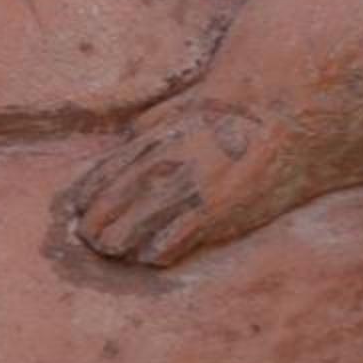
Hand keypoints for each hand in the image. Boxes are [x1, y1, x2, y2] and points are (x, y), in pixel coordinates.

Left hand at [65, 98, 302, 267]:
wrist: (283, 115)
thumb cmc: (233, 112)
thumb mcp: (181, 106)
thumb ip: (151, 124)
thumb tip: (128, 138)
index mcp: (151, 139)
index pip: (102, 176)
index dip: (87, 197)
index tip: (79, 210)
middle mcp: (162, 165)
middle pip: (110, 205)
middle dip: (95, 226)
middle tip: (92, 239)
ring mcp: (186, 190)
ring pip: (133, 228)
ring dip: (119, 243)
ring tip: (114, 250)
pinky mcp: (214, 213)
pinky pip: (171, 242)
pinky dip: (155, 252)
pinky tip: (151, 255)